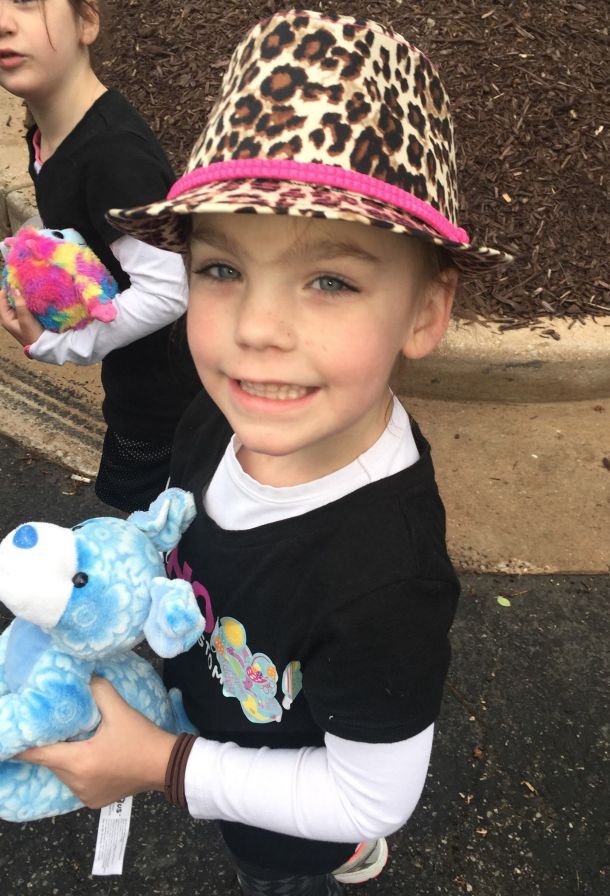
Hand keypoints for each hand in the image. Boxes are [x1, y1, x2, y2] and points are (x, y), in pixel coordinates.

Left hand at [0, 287, 43, 345]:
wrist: (44, 347)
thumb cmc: (33, 335)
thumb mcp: (25, 319)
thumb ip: (20, 304)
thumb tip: (15, 289)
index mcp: (6, 318)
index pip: (2, 298)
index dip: (7, 289)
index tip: (14, 279)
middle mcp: (10, 316)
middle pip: (9, 299)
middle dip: (15, 291)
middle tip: (23, 282)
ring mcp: (18, 317)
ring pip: (17, 302)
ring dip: (22, 296)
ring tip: (28, 287)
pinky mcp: (26, 318)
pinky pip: (24, 306)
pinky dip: (27, 301)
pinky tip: (32, 296)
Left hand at [18, 677, 176, 808]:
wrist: (166, 765)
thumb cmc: (142, 738)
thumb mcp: (119, 710)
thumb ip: (98, 690)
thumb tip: (84, 675)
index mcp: (79, 762)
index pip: (39, 754)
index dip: (24, 745)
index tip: (14, 735)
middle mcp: (77, 783)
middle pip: (51, 762)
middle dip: (50, 745)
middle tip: (54, 727)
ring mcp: (85, 795)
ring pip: (63, 773)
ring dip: (65, 758)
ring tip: (76, 739)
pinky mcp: (93, 801)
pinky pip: (75, 783)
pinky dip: (78, 770)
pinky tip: (90, 757)